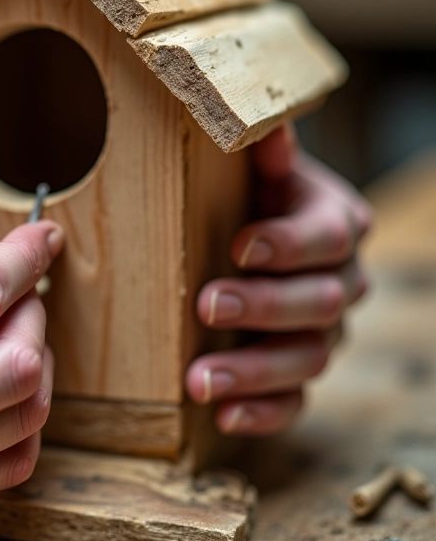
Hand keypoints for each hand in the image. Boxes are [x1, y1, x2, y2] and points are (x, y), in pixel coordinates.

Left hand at [185, 124, 371, 434]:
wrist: (253, 235)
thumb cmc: (247, 196)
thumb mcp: (253, 167)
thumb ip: (262, 151)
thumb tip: (266, 125)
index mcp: (335, 223)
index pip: (329, 236)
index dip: (289, 244)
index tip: (241, 246)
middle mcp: (341, 280)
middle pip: (321, 302)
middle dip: (263, 307)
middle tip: (206, 304)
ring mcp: (325, 332)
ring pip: (308, 359)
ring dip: (254, 372)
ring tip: (199, 380)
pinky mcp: (300, 371)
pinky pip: (294, 402)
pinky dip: (262, 413)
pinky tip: (222, 415)